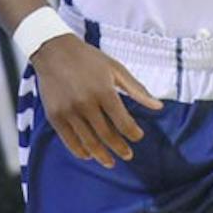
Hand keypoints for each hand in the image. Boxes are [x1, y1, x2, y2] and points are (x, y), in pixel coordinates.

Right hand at [32, 34, 161, 167]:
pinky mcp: (55, 116)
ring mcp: (69, 111)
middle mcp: (86, 104)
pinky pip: (69, 141)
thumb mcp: (116, 69)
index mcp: (104, 91)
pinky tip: (89, 155)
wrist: (54, 51)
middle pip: (106, 135)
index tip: (138, 136)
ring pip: (88, 142)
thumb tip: (158, 107)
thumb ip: (137, 90)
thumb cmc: (88, 59)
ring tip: (111, 162)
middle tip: (128, 155)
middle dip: (120, 148)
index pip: (123, 122)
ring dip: (102, 156)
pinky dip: (80, 151)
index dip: (133, 133)